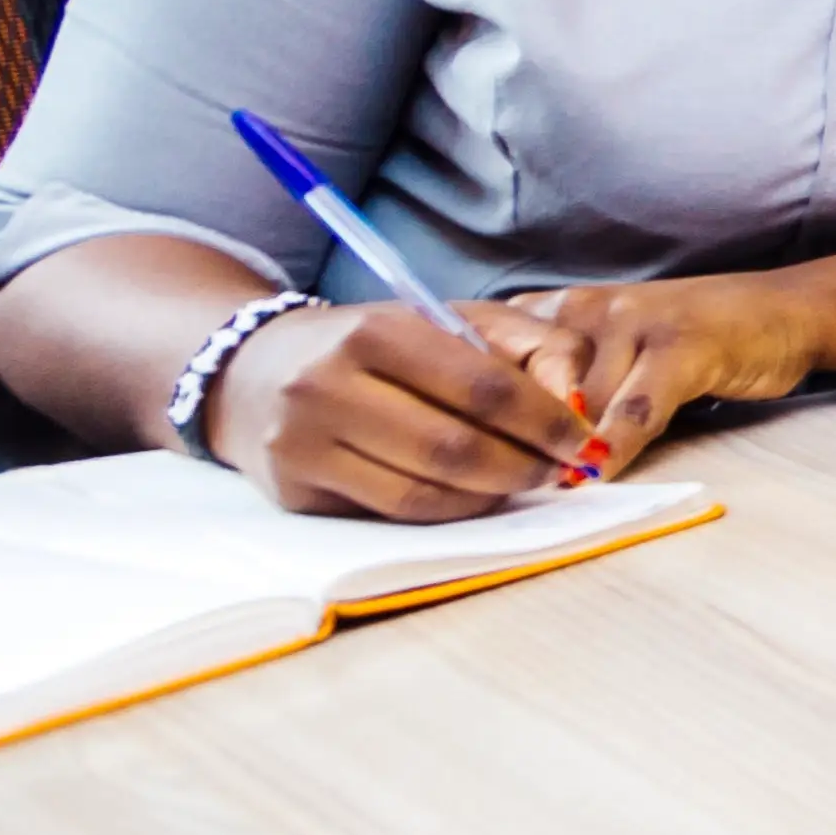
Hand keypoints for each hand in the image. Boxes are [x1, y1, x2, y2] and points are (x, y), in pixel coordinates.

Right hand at [208, 301, 607, 521]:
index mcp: (374, 331)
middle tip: (559, 471)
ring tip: (520, 483)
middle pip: (454, 448)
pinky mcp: (294, 492)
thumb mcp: (448, 321)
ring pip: (423, 493)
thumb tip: (577, 404)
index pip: (483, 387)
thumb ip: (530, 346)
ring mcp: (303, 444)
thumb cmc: (373, 345)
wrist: (253, 371)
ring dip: (490, 497)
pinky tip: (472, 496)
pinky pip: (391, 514)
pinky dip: (447, 511)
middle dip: (524, 467)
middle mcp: (327, 386)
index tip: (583, 441)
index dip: (547, 421)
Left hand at [496, 272, 835, 472]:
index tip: (455, 460)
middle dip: (513, 439)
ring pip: (574, 399)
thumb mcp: (599, 359)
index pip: (481, 361)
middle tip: (498, 488)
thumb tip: (495, 456)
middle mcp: (580, 306)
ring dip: (560, 450)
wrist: (779, 313)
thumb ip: (550, 393)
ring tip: (544, 492)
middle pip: (522, 384)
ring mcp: (631, 320)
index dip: (469, 413)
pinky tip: (600, 474)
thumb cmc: (680, 346)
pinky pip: (636, 404)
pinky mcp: (681, 344)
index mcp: (550, 309)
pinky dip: (616, 445)